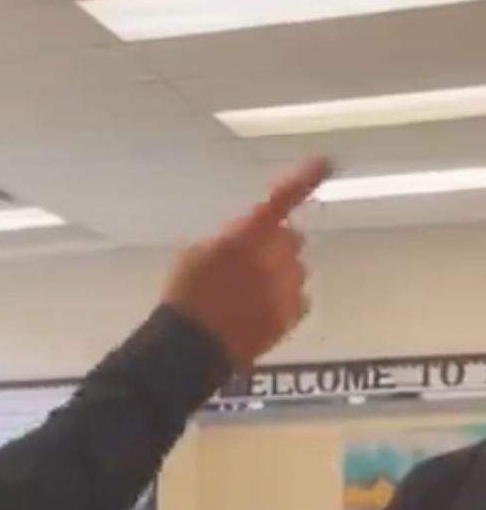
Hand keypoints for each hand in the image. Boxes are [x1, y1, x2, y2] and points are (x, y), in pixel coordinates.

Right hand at [162, 158, 330, 369]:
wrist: (193, 347)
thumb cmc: (185, 298)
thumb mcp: (194, 256)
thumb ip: (226, 243)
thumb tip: (242, 242)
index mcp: (247, 236)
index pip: (281, 200)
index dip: (304, 179)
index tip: (324, 161)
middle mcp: (276, 258)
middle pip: (291, 239)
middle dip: (276, 245)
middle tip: (248, 262)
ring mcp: (288, 288)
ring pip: (295, 269)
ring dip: (278, 274)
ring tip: (248, 294)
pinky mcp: (292, 315)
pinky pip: (297, 299)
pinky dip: (282, 301)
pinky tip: (258, 312)